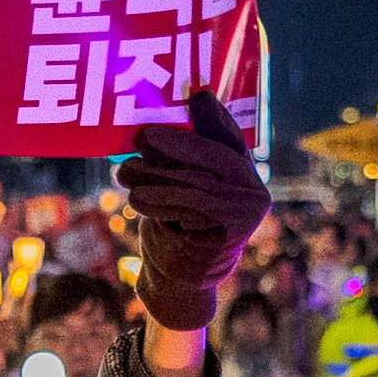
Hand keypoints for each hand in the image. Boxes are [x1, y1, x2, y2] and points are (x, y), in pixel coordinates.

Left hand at [120, 91, 271, 333]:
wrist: (179, 281)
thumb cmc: (175, 227)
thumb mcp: (177, 189)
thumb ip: (179, 160)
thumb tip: (156, 126)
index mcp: (244, 176)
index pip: (229, 140)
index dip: (215, 116)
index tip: (196, 95)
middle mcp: (252, 192)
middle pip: (212, 158)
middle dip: (174, 145)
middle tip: (141, 137)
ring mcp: (246, 213)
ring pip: (197, 183)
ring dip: (156, 176)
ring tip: (125, 173)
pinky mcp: (231, 231)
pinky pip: (191, 207)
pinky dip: (160, 201)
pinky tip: (136, 198)